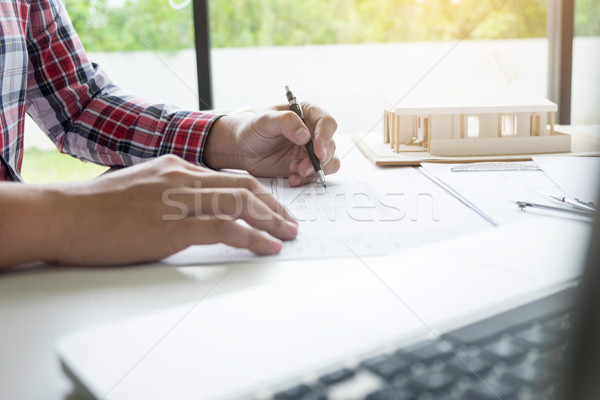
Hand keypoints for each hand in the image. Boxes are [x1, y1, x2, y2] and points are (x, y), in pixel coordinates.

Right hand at [0, 155, 297, 267]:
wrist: (65, 215)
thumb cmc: (96, 209)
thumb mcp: (139, 191)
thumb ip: (168, 196)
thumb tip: (188, 213)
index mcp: (176, 168)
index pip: (228, 176)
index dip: (257, 192)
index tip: (271, 207)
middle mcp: (182, 178)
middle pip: (243, 185)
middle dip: (273, 204)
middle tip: (290, 221)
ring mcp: (179, 199)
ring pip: (240, 202)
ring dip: (271, 219)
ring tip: (289, 234)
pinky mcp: (173, 225)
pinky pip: (225, 227)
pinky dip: (252, 236)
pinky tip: (268, 245)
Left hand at [204, 103, 340, 185]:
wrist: (242, 149)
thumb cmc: (253, 129)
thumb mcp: (265, 120)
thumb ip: (286, 122)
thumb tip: (305, 136)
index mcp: (308, 114)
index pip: (327, 123)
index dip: (325, 138)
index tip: (317, 151)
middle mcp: (314, 133)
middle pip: (330, 146)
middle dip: (318, 160)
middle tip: (302, 168)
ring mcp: (310, 152)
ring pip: (328, 163)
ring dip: (314, 171)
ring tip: (294, 173)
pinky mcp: (305, 167)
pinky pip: (316, 176)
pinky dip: (307, 180)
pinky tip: (291, 178)